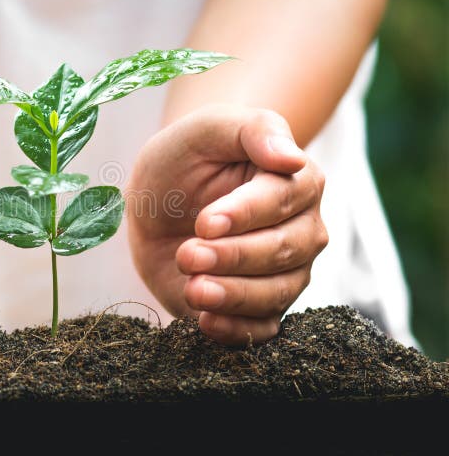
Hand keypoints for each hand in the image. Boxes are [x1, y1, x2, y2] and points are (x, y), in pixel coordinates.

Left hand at [126, 105, 327, 345]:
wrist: (156, 203)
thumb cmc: (186, 158)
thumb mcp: (208, 128)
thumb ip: (254, 131)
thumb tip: (294, 158)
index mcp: (298, 182)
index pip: (283, 201)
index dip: (245, 215)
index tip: (204, 222)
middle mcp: (301, 230)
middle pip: (283, 251)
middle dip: (233, 257)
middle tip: (188, 253)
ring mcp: (284, 272)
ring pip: (276, 293)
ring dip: (233, 295)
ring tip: (193, 288)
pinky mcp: (257, 306)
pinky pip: (262, 329)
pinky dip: (235, 330)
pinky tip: (203, 320)